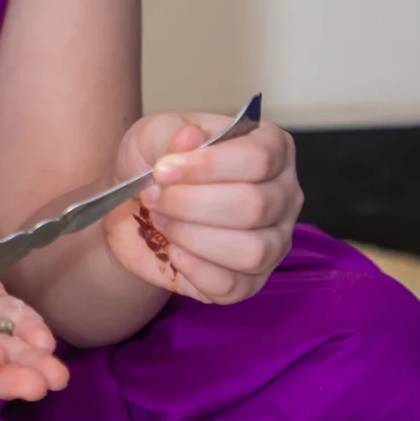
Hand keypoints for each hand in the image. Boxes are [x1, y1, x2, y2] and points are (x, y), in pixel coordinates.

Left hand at [102, 112, 301, 305]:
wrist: (136, 209)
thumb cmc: (158, 165)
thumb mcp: (154, 135)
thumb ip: (171, 134)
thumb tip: (191, 137)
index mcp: (272, 149)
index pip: (259, 158)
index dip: (207, 166)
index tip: (162, 170)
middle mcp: (283, 196)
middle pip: (255, 205)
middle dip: (191, 203)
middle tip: (154, 197)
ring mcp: (273, 242)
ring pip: (251, 250)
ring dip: (192, 236)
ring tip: (163, 222)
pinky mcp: (251, 282)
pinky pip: (233, 286)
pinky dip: (195, 270)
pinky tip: (173, 251)